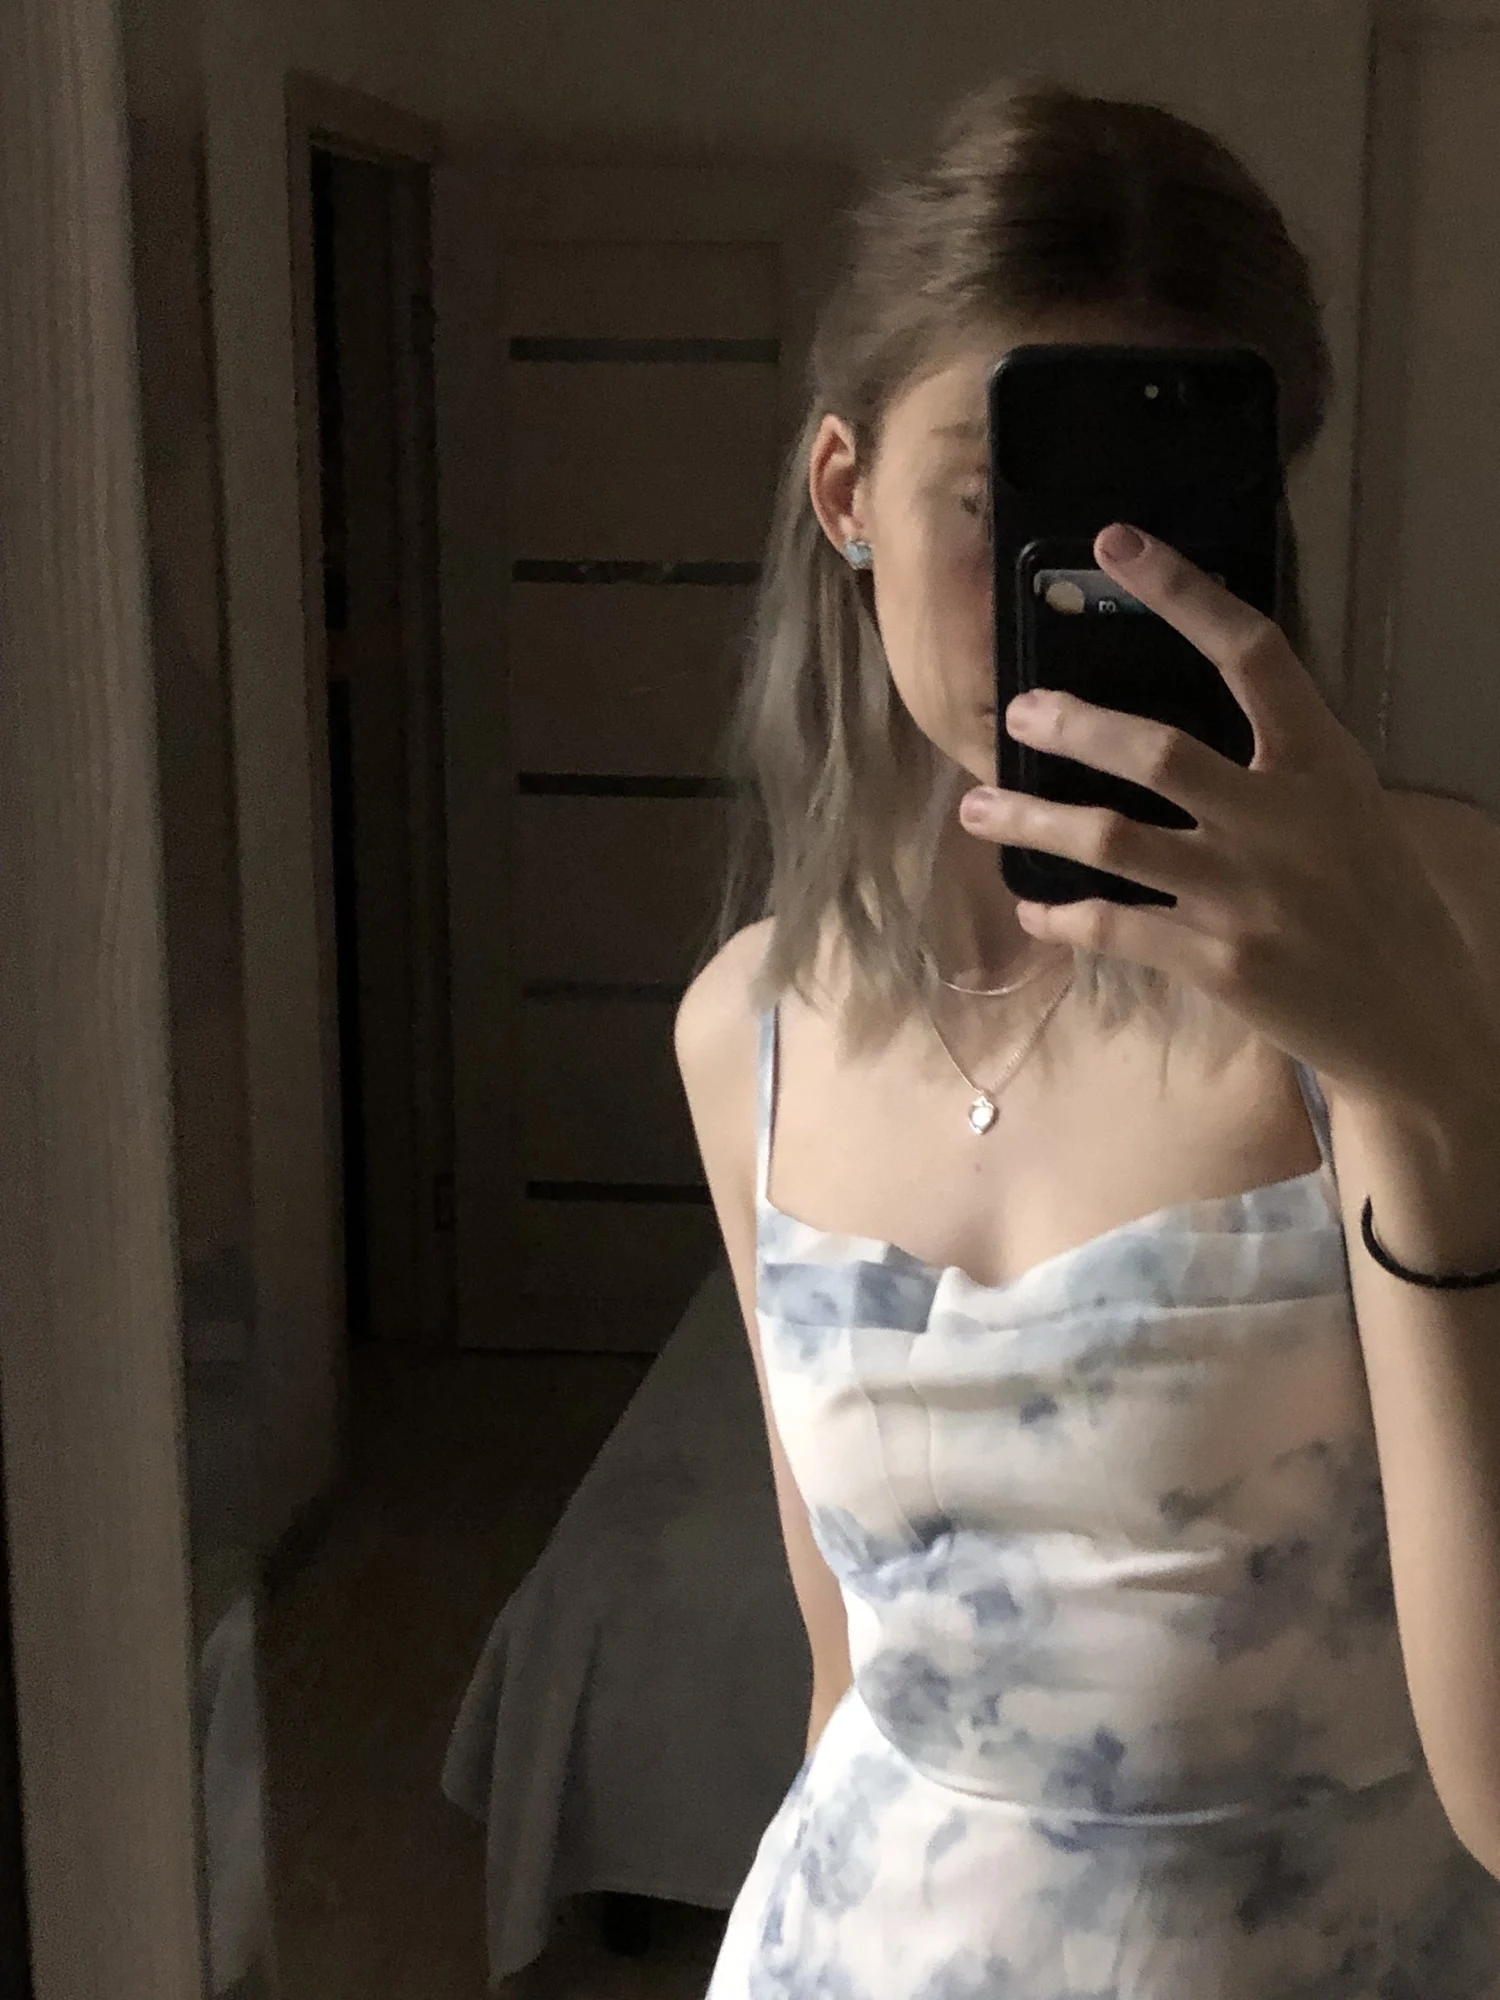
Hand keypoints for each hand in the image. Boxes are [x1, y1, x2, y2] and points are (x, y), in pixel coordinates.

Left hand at [956, 523, 1490, 1113]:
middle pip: (1158, 753)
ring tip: (977, 807)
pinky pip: (1116, 927)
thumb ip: (1276, 758)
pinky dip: (1065, 916)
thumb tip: (1179, 714)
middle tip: (1016, 712)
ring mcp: (1247, 894)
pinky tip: (1035, 907)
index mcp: (1323, 762)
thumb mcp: (1346, 805)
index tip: (1115, 545)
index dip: (1182, 591)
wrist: (1414, 1014)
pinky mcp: (1219, 962)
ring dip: (1033, 820)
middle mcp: (1283, 819)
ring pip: (1112, 842)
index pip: (1252, 652)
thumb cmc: (1372, 896)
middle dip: (1073, 727)